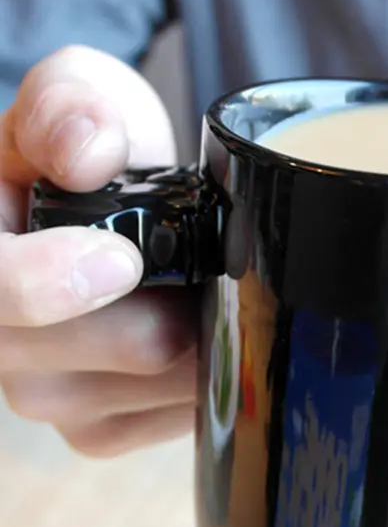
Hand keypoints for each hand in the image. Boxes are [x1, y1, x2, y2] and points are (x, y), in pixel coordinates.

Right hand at [0, 45, 195, 456]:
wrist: (126, 204)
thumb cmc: (92, 151)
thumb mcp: (75, 97)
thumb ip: (65, 106)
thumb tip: (86, 153)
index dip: (43, 286)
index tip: (124, 259)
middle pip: (66, 361)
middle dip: (153, 311)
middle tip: (203, 267)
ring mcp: (44, 392)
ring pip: (136, 386)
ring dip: (193, 335)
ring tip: (200, 288)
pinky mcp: (98, 428)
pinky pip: (168, 415)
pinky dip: (206, 369)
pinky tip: (204, 327)